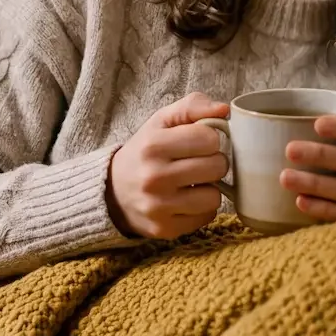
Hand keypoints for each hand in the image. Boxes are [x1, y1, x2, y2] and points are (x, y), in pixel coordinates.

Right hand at [107, 93, 230, 239]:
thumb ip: (192, 107)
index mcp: (153, 145)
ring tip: (193, 182)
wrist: (112, 192)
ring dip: (209, 188)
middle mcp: (154, 177)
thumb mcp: (160, 122)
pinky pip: (207, 216)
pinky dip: (201, 208)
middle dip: (213, 162)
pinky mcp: (165, 229)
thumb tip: (224, 110)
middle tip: (198, 163)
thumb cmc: (144, 152)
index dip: (209, 139)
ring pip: (215, 196)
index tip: (198, 143)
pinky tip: (186, 200)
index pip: (209, 138)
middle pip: (217, 166)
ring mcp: (159, 207)